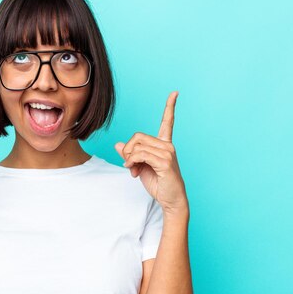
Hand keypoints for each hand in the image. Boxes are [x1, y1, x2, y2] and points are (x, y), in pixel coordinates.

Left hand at [115, 91, 188, 215]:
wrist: (170, 200)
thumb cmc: (158, 183)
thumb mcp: (140, 166)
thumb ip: (131, 154)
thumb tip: (118, 144)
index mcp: (164, 144)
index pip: (168, 122)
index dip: (170, 107)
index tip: (175, 93)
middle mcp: (167, 145)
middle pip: (138, 136)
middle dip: (127, 149)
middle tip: (128, 163)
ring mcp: (167, 153)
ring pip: (137, 146)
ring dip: (128, 159)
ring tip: (131, 170)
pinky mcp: (165, 162)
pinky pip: (140, 154)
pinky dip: (131, 162)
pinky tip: (132, 171)